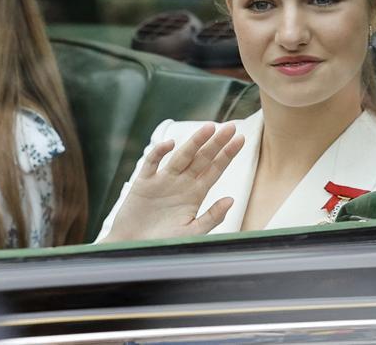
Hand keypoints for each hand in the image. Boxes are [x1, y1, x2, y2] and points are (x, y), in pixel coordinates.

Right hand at [102, 123, 244, 241]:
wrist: (134, 249)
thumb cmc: (163, 244)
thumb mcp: (192, 232)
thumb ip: (211, 217)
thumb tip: (231, 200)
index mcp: (195, 194)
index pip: (215, 170)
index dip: (227, 154)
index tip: (241, 139)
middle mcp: (181, 183)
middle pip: (202, 158)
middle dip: (216, 143)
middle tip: (231, 126)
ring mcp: (163, 181)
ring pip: (181, 157)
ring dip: (194, 142)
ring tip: (209, 128)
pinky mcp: (143, 183)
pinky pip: (152, 163)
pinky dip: (159, 153)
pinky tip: (169, 144)